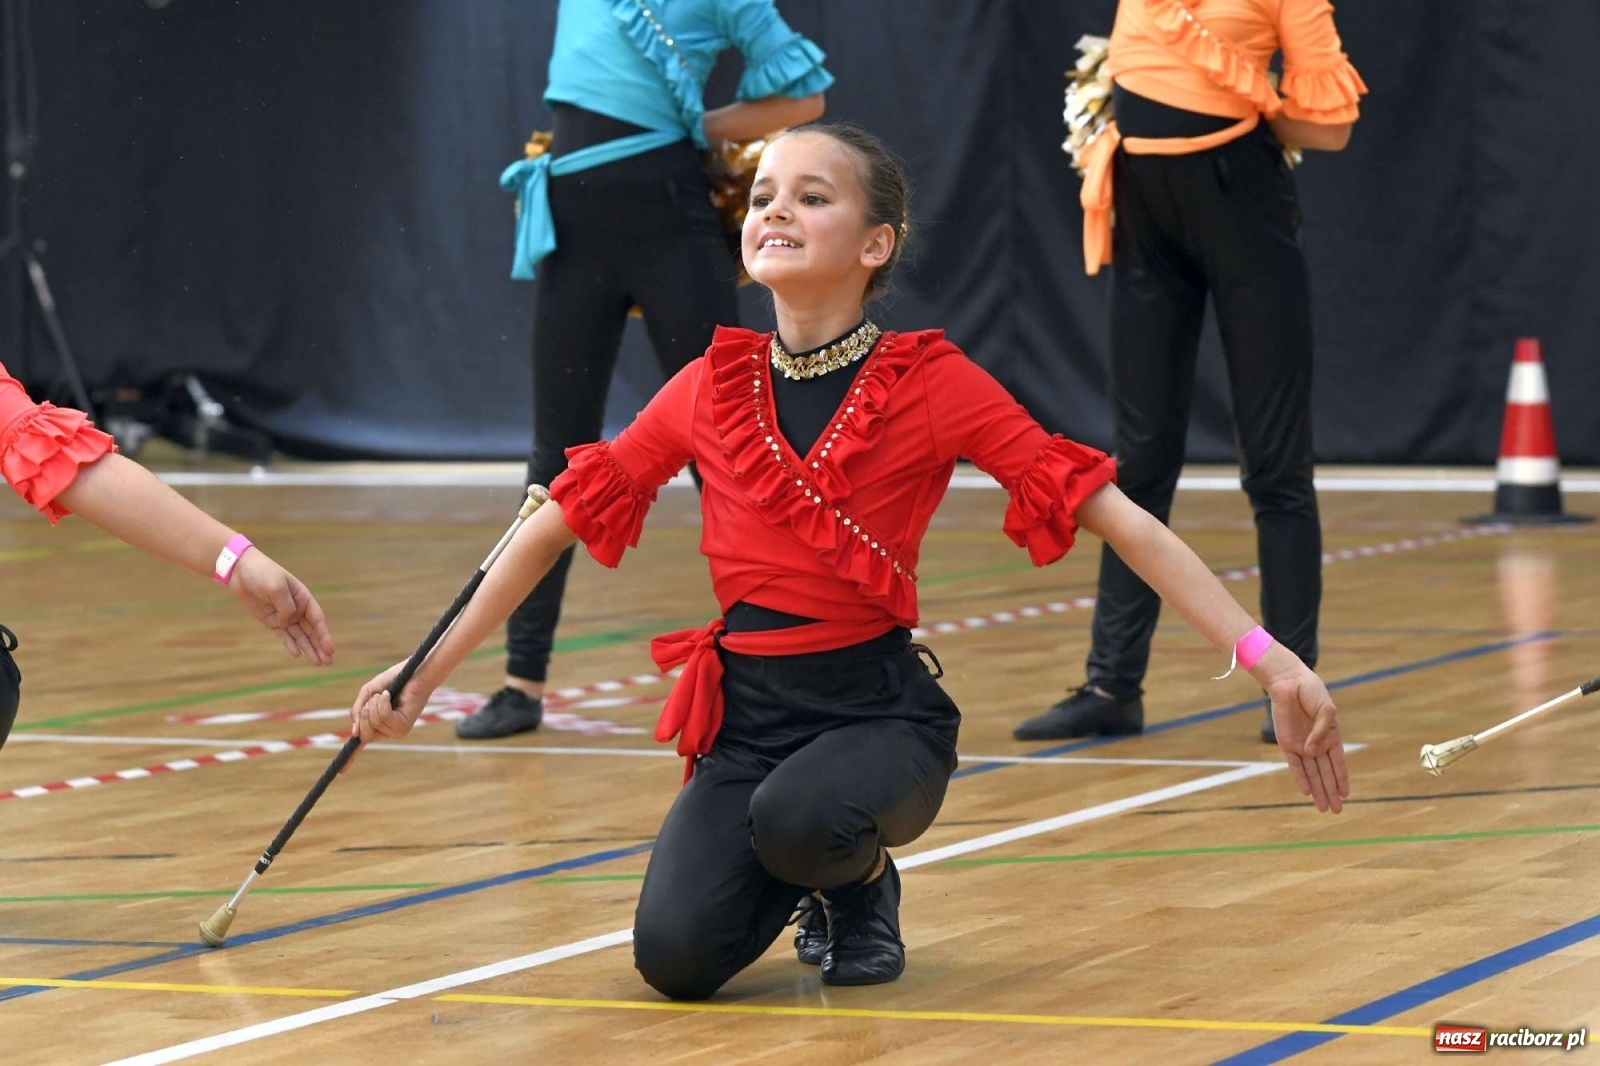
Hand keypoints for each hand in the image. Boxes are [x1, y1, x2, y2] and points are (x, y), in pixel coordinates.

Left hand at [228, 550, 335, 664]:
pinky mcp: (272, 621)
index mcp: (303, 598)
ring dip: (309, 648)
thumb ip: (285, 606)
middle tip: (328, 662)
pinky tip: (297, 654)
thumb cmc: (262, 573)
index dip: (324, 634)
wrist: (240, 571)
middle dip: (320, 646)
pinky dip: (290, 644)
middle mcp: (297, 608)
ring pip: (300, 636)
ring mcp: (284, 616)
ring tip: (318, 663)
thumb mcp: (276, 586)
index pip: (317, 619)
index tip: (331, 649)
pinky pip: (284, 635)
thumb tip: (288, 623)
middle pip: (312, 631)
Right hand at [343, 660, 434, 771]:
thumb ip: (358, 710)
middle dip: (364, 712)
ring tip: (386, 694)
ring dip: (375, 703)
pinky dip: (383, 703)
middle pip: (364, 733)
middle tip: (376, 697)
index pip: (362, 744)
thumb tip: (354, 733)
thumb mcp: (368, 693)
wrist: (416, 671)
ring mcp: (397, 731)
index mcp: (378, 725)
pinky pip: (383, 718)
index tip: (340, 773)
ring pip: (373, 723)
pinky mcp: (404, 726)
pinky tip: (389, 695)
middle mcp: (388, 731)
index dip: (350, 758)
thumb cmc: (395, 680)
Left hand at [1264, 667, 1349, 812]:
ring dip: (1318, 790)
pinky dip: (1300, 778)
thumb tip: (1310, 752)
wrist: (1290, 682)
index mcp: (1332, 736)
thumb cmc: (1312, 693)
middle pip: (1326, 773)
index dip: (1343, 779)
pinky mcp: (1286, 743)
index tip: (1347, 795)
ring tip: (1323, 808)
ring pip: (1312, 773)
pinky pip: (1294, 764)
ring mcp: (1301, 745)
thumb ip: (1322, 732)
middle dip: (1332, 792)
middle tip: (1336, 811)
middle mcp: (1317, 744)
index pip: (1338, 763)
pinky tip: (1307, 792)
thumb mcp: (1326, 710)